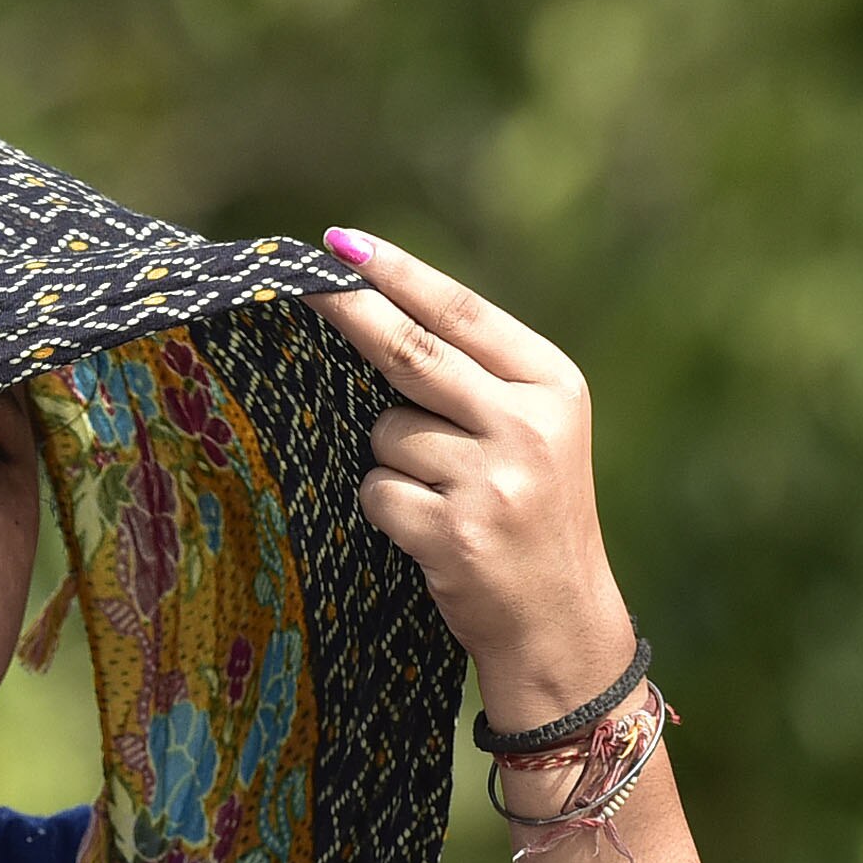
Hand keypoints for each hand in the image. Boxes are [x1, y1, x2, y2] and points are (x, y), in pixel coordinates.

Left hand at [304, 229, 638, 729]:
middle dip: (348, 313)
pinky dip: (388, 508)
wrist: (561, 619)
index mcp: (553, 383)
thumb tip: (376, 313)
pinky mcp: (453, 529)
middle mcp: (528, 423)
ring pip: (386, 432)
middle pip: (410, 352)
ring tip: (443, 495)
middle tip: (301, 283)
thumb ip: (475, 378)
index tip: (341, 243)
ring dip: (392, 459)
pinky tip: (431, 531)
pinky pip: (378, 491)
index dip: (395, 274)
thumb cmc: (532, 515)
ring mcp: (492, 477)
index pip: (460, 312)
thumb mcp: (532, 431)